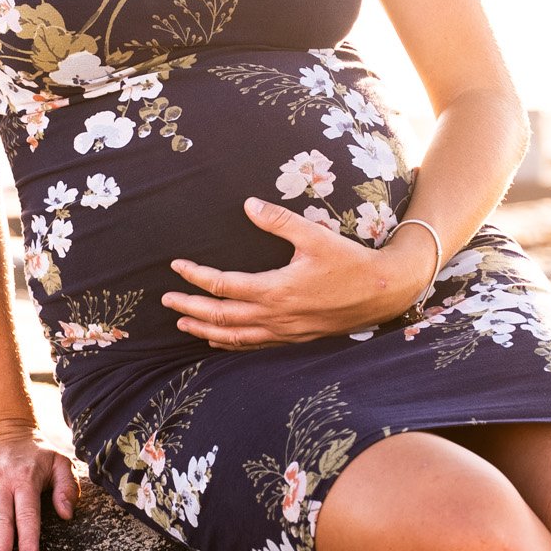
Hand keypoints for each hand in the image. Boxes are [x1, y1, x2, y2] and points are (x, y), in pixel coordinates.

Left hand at [160, 197, 437, 349]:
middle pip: (221, 317)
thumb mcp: (314, 235)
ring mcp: (285, 331)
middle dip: (190, 310)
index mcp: (275, 290)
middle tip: (167, 302)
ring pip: (235, 337)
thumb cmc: (350, 261)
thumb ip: (278, 220)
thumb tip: (248, 204)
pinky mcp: (295, 337)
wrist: (382, 292)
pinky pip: (255, 345)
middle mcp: (275, 316)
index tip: (177, 267)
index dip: (196, 277)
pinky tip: (221, 340)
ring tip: (184, 325)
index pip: (223, 285)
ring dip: (206, 331)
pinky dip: (232, 344)